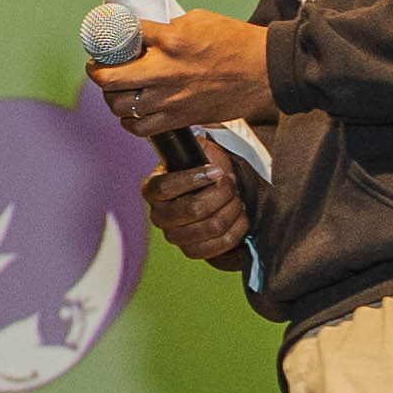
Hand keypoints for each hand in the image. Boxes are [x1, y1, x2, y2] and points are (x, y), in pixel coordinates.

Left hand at [93, 11, 277, 135]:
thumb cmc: (235, 42)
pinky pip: (139, 128)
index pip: (122, 36)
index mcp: (171, 40)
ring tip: (118, 89)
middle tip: (100, 66)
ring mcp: (171, 99)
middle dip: (98, 71)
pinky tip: (134, 111)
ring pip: (119, 106)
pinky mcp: (180, 119)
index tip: (105, 40)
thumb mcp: (198, 20)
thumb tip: (141, 35)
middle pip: (109, 78)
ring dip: (112, 97)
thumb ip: (165, 28)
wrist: (266, 70)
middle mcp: (166, 71)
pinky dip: (130, 120)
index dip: (108, 37)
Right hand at [141, 154, 255, 263]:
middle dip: (221, 194)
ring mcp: (174, 236)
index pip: (165, 187)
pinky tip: (240, 216)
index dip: (193, 179)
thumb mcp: (197, 152)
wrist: (211, 195)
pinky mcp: (192, 251)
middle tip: (232, 184)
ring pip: (212, 226)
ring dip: (232, 209)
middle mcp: (158, 215)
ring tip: (237, 199)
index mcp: (151, 189)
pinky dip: (237, 228)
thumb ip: (194, 143)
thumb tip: (198, 141)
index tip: (217, 171)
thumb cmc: (202, 171)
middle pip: (194, 209)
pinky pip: (220, 244)